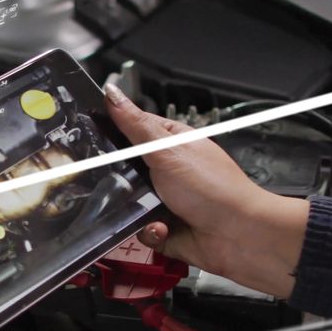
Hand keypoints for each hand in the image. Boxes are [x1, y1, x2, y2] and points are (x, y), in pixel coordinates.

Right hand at [104, 83, 308, 298]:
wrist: (239, 236)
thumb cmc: (216, 189)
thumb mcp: (167, 151)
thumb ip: (134, 125)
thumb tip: (112, 94)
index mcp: (172, 144)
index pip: (132, 129)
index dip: (112, 133)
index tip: (92, 137)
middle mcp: (169, 171)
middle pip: (125, 170)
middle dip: (120, 180)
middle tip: (123, 181)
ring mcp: (167, 200)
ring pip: (128, 203)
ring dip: (134, 210)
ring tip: (148, 209)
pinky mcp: (165, 228)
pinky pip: (139, 229)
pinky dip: (149, 231)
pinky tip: (164, 228)